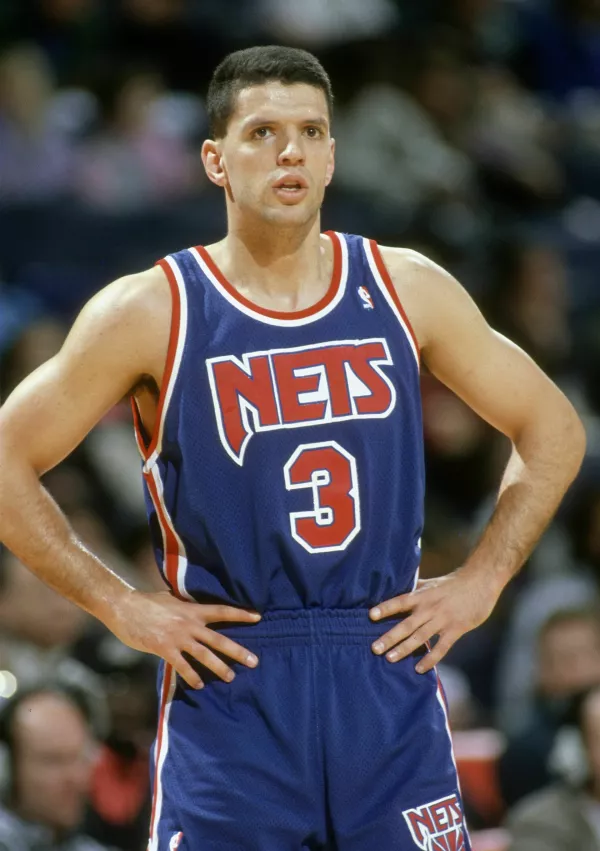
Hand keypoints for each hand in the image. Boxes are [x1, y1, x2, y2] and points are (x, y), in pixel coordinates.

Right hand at [107, 590, 260, 688]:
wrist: (125, 607)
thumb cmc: (147, 602)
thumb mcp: (172, 599)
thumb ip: (186, 606)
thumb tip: (196, 606)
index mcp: (192, 610)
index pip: (222, 611)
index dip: (240, 615)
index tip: (258, 617)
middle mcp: (189, 624)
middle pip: (219, 639)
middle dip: (237, 651)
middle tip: (254, 661)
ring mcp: (178, 637)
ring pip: (204, 655)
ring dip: (219, 668)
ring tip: (231, 678)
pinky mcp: (164, 649)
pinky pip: (182, 665)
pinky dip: (192, 675)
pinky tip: (200, 685)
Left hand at [369, 570, 498, 672]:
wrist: (480, 582)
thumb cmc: (453, 583)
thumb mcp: (431, 583)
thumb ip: (415, 590)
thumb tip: (397, 590)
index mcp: (422, 595)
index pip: (400, 601)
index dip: (385, 608)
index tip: (371, 615)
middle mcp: (430, 608)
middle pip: (406, 624)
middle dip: (390, 637)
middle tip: (374, 648)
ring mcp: (442, 620)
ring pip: (420, 637)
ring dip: (404, 649)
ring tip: (390, 659)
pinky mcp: (456, 629)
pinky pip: (441, 648)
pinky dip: (430, 659)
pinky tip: (419, 668)